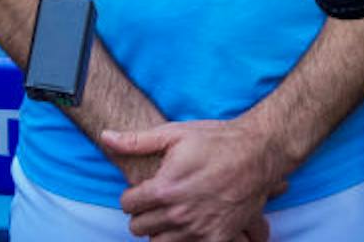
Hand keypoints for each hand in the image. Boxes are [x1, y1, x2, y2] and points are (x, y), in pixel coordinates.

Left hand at [103, 120, 286, 241]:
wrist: (258, 153)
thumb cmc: (215, 140)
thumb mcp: (174, 133)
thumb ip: (136, 141)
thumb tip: (105, 137)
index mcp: (164, 189)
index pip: (127, 205)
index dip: (131, 195)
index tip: (142, 190)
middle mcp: (178, 214)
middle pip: (139, 228)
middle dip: (142, 214)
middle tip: (154, 202)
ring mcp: (198, 229)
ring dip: (159, 230)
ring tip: (169, 215)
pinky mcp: (217, 238)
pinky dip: (184, 239)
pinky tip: (189, 223)